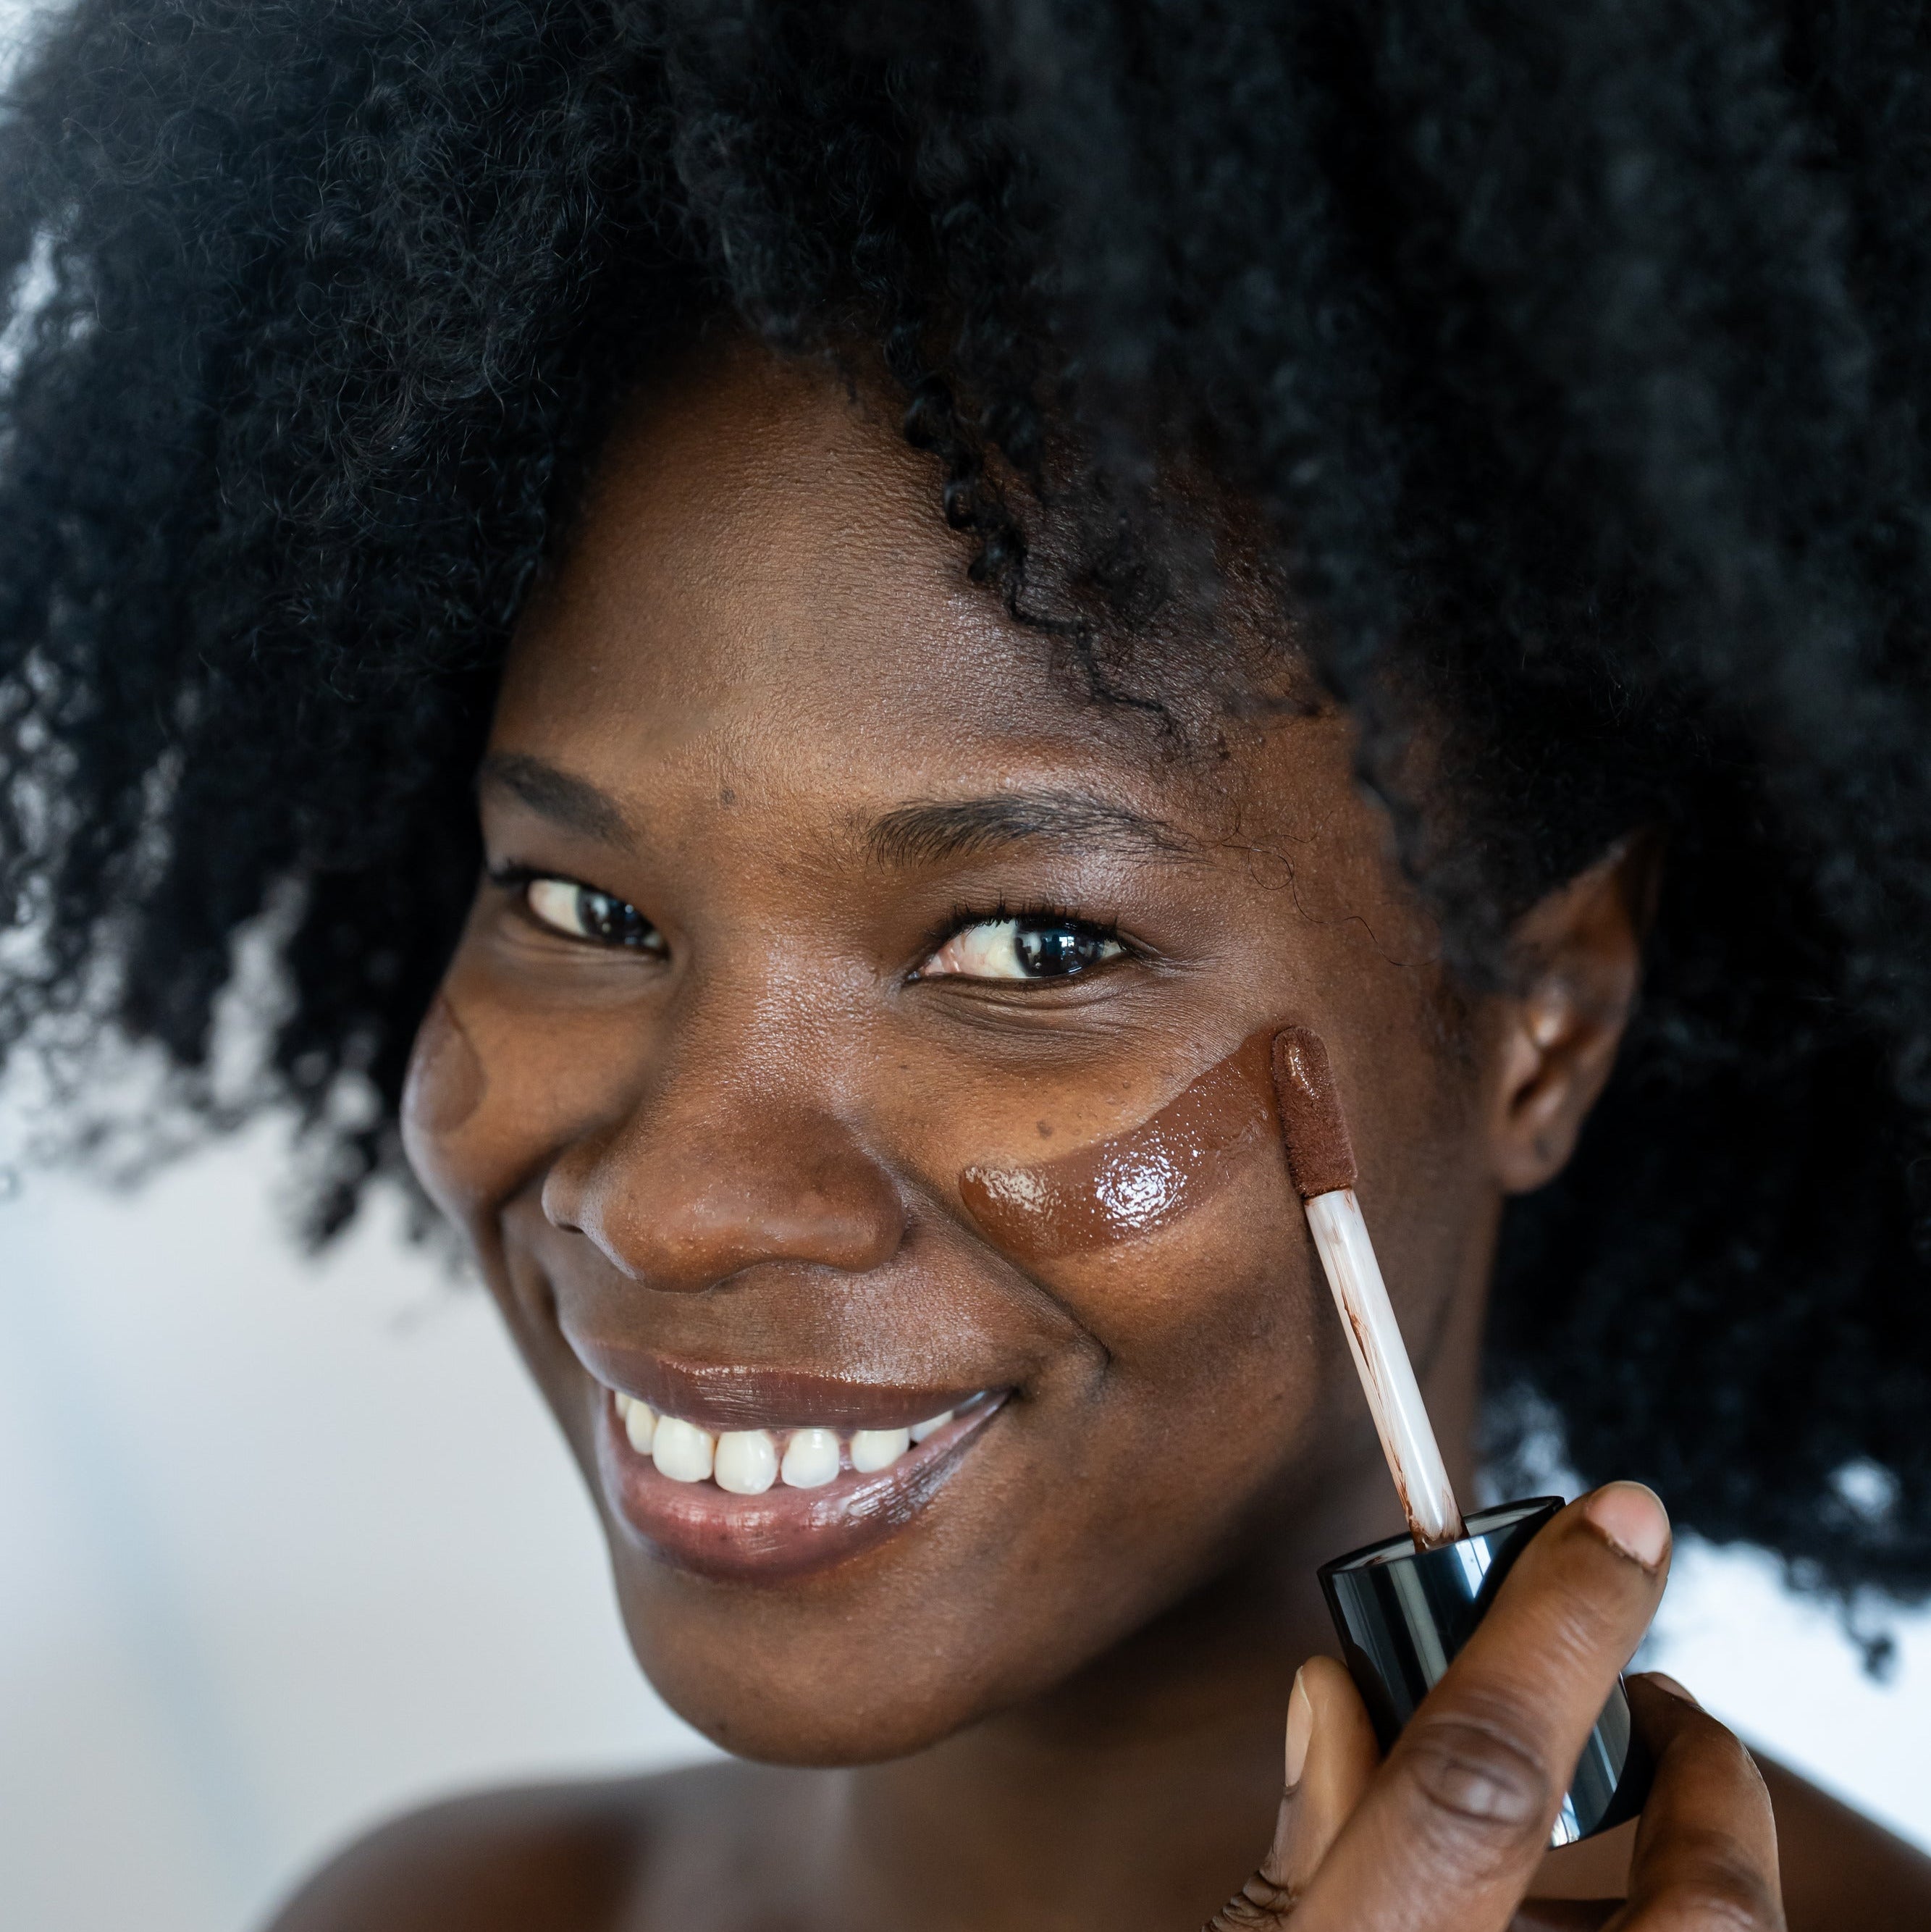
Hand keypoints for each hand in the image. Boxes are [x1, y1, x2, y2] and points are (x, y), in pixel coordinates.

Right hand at [1208, 1483, 1783, 1930]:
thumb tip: (1335, 1692)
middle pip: (1695, 1901)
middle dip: (1706, 1778)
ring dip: (1694, 1867)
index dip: (1559, 1628)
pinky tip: (1585, 1915)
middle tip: (1662, 1703)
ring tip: (1642, 1820)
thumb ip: (1304, 1825)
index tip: (1620, 1521)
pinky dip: (1652, 1930)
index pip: (1481, 1776)